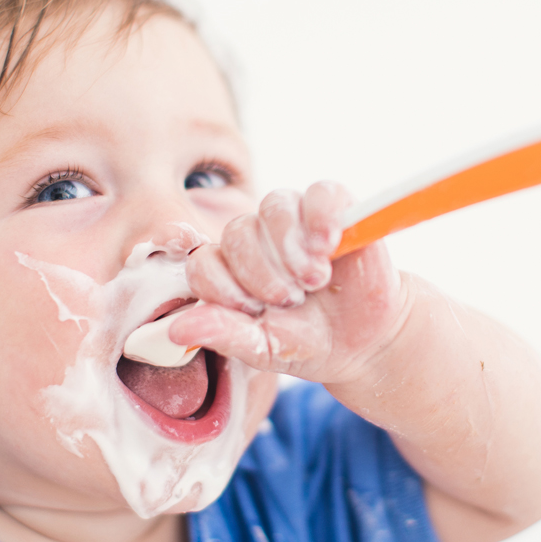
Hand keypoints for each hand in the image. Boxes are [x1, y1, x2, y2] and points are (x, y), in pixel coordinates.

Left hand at [171, 182, 408, 384]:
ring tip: (314, 280)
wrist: (364, 341)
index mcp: (230, 269)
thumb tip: (176, 330)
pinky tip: (329, 247)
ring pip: (273, 207)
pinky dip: (323, 218)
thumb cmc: (307, 343)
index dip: (225, 287)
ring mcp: (295, 219)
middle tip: (291, 299)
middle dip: (262, 273)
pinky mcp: (334, 208)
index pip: (204, 262)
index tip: (256, 313)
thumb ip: (224, 334)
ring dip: (290, 248)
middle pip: (238, 232)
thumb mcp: (264, 348)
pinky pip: (321, 193)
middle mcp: (257, 237)